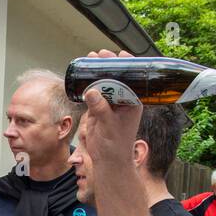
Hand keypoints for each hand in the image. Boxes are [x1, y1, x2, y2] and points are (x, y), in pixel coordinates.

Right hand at [80, 49, 144, 187]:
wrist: (107, 160)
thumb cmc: (115, 145)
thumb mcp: (109, 125)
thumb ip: (101, 108)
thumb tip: (91, 91)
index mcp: (132, 102)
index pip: (132, 78)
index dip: (126, 64)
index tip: (118, 55)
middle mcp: (123, 101)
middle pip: (116, 77)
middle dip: (108, 65)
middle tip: (98, 55)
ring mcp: (111, 104)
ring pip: (105, 83)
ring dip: (97, 72)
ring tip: (89, 60)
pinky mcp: (100, 109)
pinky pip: (95, 93)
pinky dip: (89, 84)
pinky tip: (83, 76)